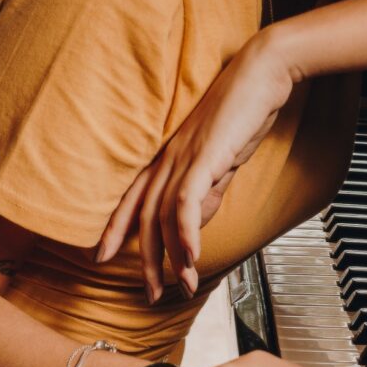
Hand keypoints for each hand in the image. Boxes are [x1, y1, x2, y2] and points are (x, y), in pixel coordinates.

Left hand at [97, 30, 294, 300]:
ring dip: (174, 257)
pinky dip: (187, 233)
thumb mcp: (223, 157)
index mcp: (170, 155)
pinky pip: (187, 202)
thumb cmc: (246, 109)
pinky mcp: (205, 157)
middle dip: (145, 260)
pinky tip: (191, 257)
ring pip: (166, 216)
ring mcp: (184, 156)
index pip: (133, 197)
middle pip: (145, 216)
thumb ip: (209, 186)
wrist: (264, 72)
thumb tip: (199, 216)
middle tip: (150, 294)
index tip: (102, 257)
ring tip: (182, 287)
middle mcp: (169, 157)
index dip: (116, 229)